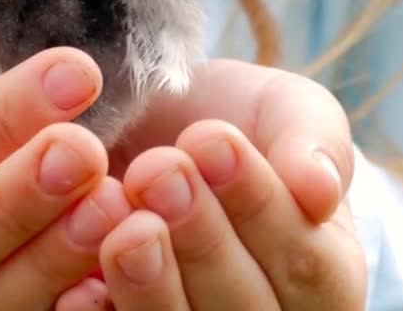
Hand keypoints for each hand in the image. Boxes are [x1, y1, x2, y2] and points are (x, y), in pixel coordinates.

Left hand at [55, 60, 367, 309]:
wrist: (158, 129)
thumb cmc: (240, 121)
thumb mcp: (289, 110)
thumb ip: (314, 143)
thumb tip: (319, 189)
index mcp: (326, 276)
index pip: (305, 261)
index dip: (258, 205)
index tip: (210, 140)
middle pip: (245, 309)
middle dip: (200, 239)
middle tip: (156, 172)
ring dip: (151, 285)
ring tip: (124, 224)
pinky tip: (75, 289)